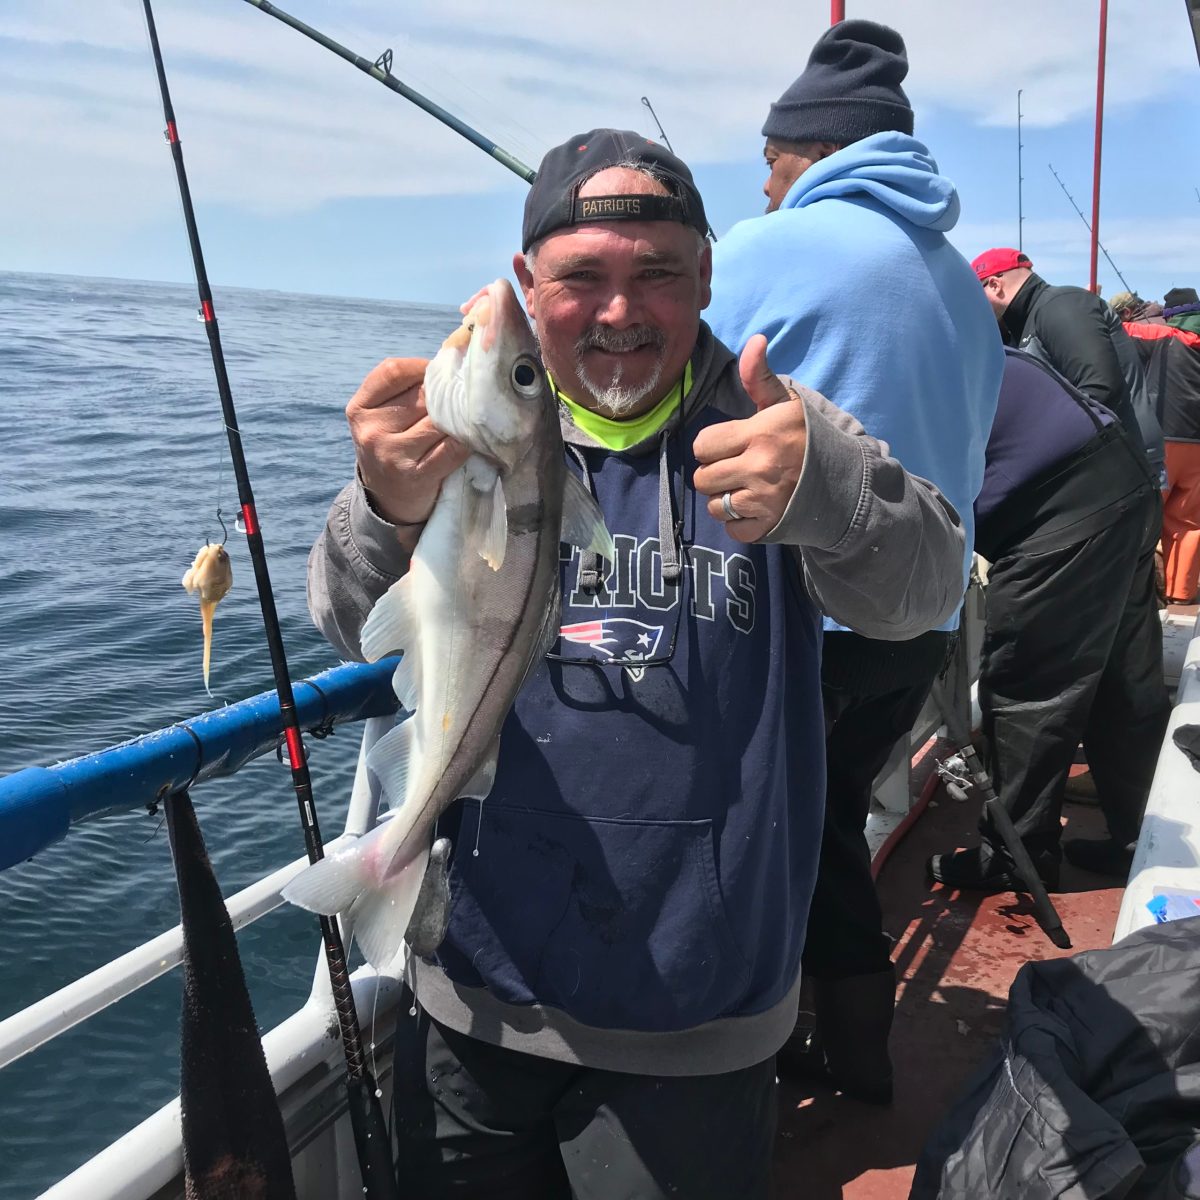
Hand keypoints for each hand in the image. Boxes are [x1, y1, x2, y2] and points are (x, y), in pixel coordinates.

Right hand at [346, 357, 469, 534]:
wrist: (387, 499)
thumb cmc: (394, 445)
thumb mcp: (384, 416)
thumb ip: (407, 389)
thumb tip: (454, 356)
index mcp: (359, 408)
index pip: (394, 371)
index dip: (423, 367)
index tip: (442, 372)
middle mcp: (371, 430)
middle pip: (422, 395)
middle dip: (447, 394)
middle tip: (465, 394)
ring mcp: (391, 454)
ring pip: (439, 421)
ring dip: (459, 417)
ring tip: (470, 416)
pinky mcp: (415, 475)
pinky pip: (451, 448)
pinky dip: (466, 441)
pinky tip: (470, 439)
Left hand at [692, 335, 807, 543]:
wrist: (848, 481)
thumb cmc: (809, 440)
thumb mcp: (786, 405)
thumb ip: (760, 377)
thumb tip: (755, 340)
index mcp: (761, 433)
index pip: (703, 444)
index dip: (712, 445)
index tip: (730, 446)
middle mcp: (760, 467)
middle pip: (703, 477)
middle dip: (715, 473)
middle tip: (737, 468)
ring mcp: (764, 499)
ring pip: (715, 505)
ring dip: (725, 499)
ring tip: (746, 489)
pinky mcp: (769, 526)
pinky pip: (732, 528)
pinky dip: (739, 522)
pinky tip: (755, 509)